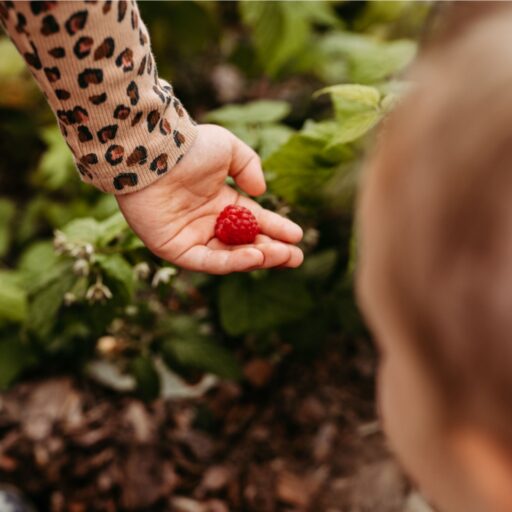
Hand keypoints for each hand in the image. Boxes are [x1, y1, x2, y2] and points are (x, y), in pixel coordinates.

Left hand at [116, 124, 303, 273]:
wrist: (153, 153)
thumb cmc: (189, 148)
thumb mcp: (229, 149)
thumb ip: (249, 167)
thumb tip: (260, 193)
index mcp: (221, 202)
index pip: (254, 222)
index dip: (276, 229)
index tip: (298, 236)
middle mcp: (208, 223)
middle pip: (245, 244)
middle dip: (272, 252)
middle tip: (296, 257)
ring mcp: (191, 238)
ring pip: (230, 256)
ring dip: (258, 258)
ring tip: (282, 256)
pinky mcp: (175, 250)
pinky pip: (207, 261)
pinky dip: (232, 261)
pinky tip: (255, 256)